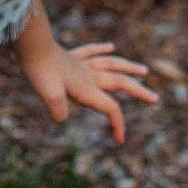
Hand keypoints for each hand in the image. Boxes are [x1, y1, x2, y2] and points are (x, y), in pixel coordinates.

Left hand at [19, 38, 158, 144]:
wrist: (32, 47)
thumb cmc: (40, 72)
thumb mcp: (49, 95)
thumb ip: (59, 109)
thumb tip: (62, 117)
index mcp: (87, 88)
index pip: (111, 107)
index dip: (118, 124)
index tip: (120, 140)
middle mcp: (89, 75)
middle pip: (120, 83)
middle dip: (139, 92)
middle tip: (155, 99)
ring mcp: (81, 64)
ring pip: (112, 65)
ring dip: (129, 68)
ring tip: (143, 71)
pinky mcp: (71, 56)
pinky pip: (91, 52)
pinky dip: (102, 50)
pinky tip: (110, 47)